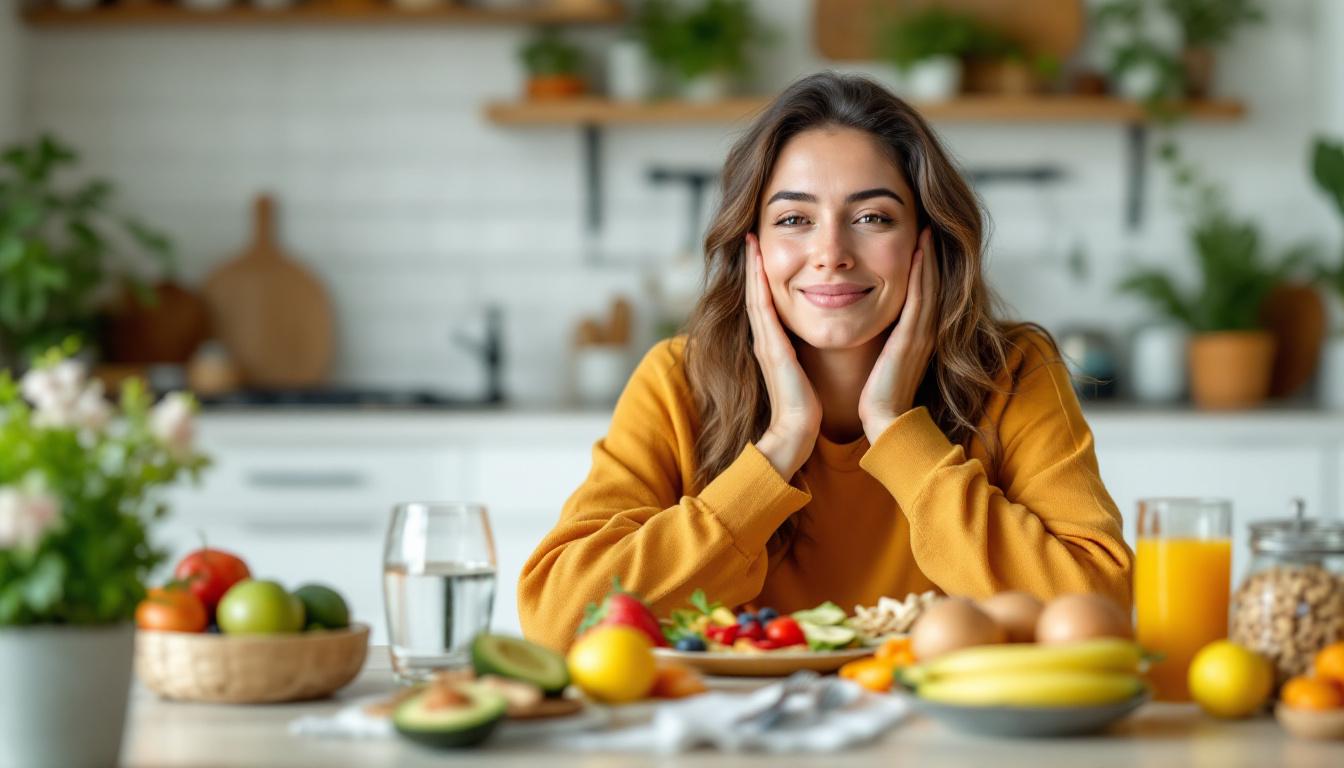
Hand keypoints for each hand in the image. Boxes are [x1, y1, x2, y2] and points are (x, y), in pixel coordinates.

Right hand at [744, 233, 820, 478]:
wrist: (798, 432)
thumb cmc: (808, 406)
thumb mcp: (806, 370)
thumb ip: (805, 352)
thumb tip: (817, 335)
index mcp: (775, 343)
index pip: (766, 300)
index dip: (763, 274)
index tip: (763, 248)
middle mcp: (765, 339)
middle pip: (755, 292)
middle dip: (753, 263)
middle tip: (750, 233)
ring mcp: (764, 343)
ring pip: (754, 295)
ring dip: (752, 267)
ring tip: (751, 239)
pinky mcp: (770, 348)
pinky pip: (761, 308)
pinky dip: (758, 285)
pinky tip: (759, 264)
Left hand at [858, 227, 939, 443]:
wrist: (884, 423)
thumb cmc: (877, 398)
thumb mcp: (882, 361)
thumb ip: (883, 341)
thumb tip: (872, 325)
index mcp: (914, 335)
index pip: (921, 291)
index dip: (922, 265)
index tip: (916, 237)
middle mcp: (923, 331)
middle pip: (930, 283)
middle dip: (929, 253)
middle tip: (927, 222)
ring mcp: (920, 335)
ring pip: (927, 286)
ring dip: (927, 256)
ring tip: (925, 228)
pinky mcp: (911, 341)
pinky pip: (919, 300)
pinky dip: (921, 275)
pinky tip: (918, 253)